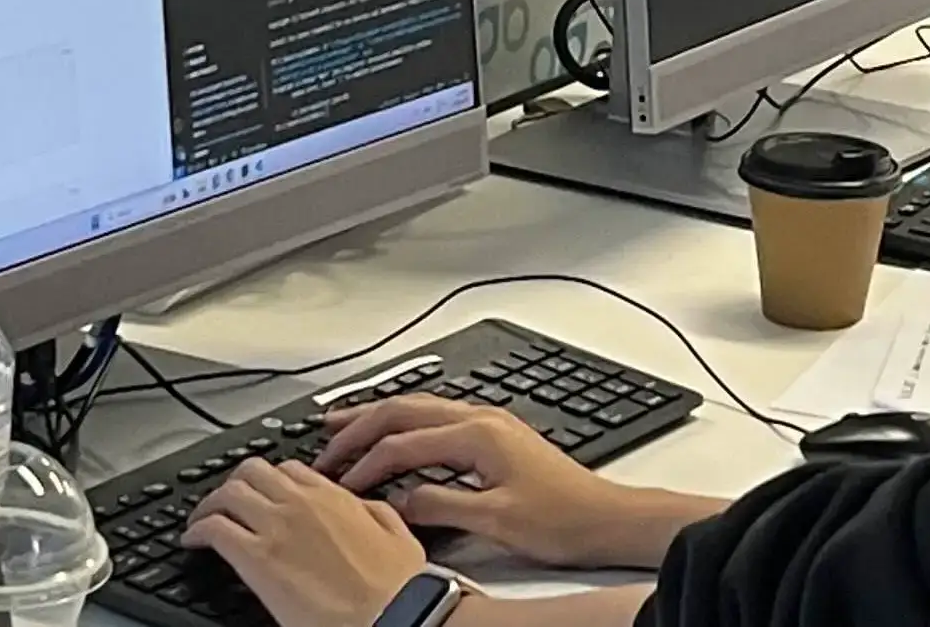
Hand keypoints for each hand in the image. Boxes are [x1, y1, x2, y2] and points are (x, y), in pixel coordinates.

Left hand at [184, 460, 427, 626]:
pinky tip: (193, 541)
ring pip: (227, 493)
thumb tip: (361, 505)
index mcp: (335, 497)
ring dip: (209, 504)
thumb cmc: (397, 587)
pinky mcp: (256, 558)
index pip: (290, 469)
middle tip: (226, 503)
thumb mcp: (399, 535)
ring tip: (201, 520)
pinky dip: (197, 530)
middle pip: (252, 471)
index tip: (263, 494)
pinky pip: (214, 529)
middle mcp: (302, 503)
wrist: (387, 615)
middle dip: (234, 484)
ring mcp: (277, 526)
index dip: (271, 480)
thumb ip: (376, 512)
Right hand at [318, 398, 698, 569]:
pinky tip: (396, 438)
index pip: (402, 443)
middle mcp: (483, 419)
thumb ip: (440, 505)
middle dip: (360, 426)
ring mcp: (491, 424)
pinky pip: (437, 420)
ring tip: (343, 427)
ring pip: (420, 409)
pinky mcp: (497, 437)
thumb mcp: (495, 520)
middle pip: (406, 410)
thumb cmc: (562, 518)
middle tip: (323, 445)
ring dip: (380, 418)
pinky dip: (406, 426)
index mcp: (478, 434)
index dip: (364, 464)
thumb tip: (398, 501)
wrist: (606, 517)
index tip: (337, 484)